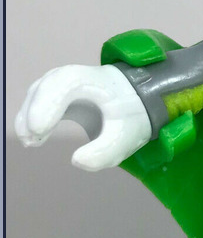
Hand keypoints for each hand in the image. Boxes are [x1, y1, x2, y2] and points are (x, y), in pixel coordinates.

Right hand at [15, 64, 152, 170]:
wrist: (137, 99)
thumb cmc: (131, 114)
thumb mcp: (126, 137)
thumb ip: (106, 152)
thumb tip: (77, 161)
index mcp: (94, 80)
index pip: (65, 83)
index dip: (48, 104)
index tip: (39, 130)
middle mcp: (73, 75)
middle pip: (46, 87)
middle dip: (35, 112)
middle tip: (31, 140)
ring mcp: (61, 83)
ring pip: (38, 94)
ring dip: (29, 116)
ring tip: (31, 142)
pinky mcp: (56, 94)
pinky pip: (39, 101)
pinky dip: (33, 118)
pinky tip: (34, 139)